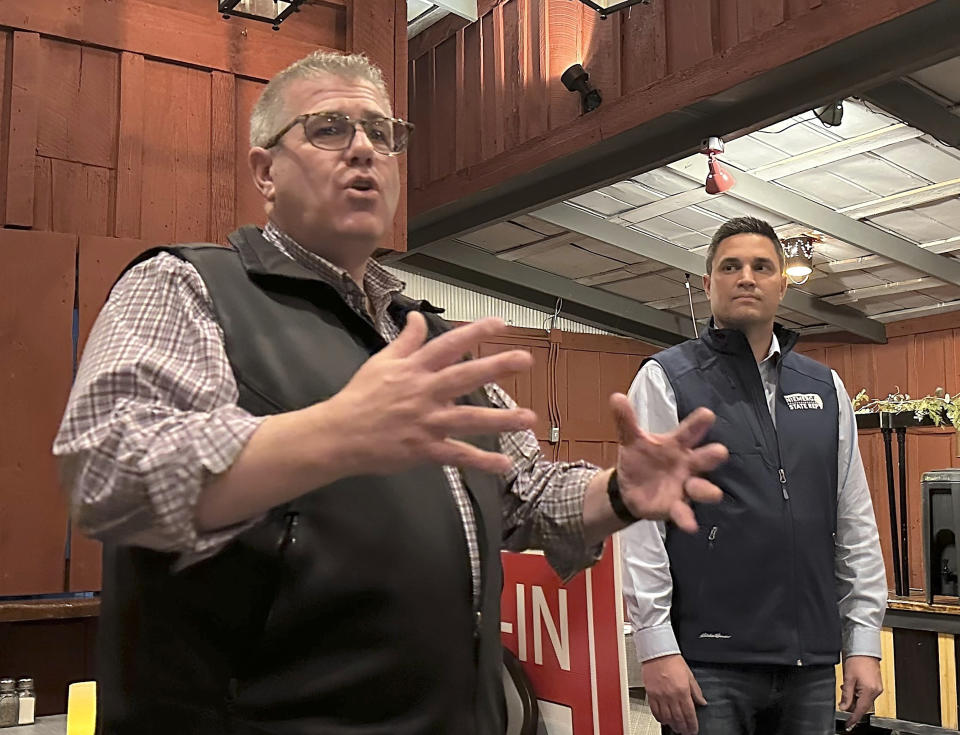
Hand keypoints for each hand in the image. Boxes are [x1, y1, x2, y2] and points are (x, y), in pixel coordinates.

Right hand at [323, 313, 536, 475]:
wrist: (338, 435)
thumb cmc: (359, 397)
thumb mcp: (381, 362)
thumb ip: (405, 341)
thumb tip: (417, 317)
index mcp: (414, 369)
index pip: (448, 345)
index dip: (474, 332)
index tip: (501, 324)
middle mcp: (424, 392)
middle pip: (464, 377)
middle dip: (496, 367)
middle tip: (525, 360)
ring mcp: (426, 422)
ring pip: (469, 419)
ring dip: (501, 419)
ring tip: (528, 418)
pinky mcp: (425, 449)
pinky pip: (458, 455)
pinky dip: (481, 462)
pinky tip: (504, 465)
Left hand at [611, 394, 727, 531]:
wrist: (630, 487)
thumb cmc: (640, 458)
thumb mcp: (631, 439)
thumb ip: (626, 420)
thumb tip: (616, 397)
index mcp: (677, 444)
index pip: (690, 431)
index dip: (699, 423)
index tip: (707, 415)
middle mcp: (687, 464)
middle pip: (704, 458)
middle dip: (712, 455)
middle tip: (719, 452)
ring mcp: (684, 486)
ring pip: (702, 488)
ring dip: (706, 490)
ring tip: (709, 492)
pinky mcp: (676, 506)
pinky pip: (684, 512)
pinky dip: (687, 518)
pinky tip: (690, 525)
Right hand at [644, 654, 705, 734]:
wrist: (657, 652)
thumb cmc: (672, 660)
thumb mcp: (689, 675)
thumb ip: (696, 691)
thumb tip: (702, 702)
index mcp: (682, 691)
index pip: (689, 714)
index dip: (692, 725)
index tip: (693, 729)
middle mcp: (671, 695)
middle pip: (678, 718)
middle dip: (683, 728)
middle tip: (685, 732)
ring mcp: (660, 696)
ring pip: (667, 717)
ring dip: (672, 725)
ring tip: (676, 728)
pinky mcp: (651, 694)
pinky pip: (655, 711)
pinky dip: (659, 718)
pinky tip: (663, 720)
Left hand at [840, 656, 882, 729]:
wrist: (864, 650)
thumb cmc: (857, 660)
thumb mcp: (848, 679)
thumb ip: (846, 695)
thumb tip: (844, 707)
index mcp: (869, 691)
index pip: (861, 710)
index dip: (853, 718)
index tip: (849, 724)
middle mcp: (876, 691)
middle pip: (862, 705)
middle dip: (852, 703)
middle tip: (843, 696)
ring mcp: (877, 689)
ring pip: (864, 700)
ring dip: (855, 697)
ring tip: (848, 686)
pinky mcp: (876, 685)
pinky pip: (867, 694)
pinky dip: (859, 693)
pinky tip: (853, 685)